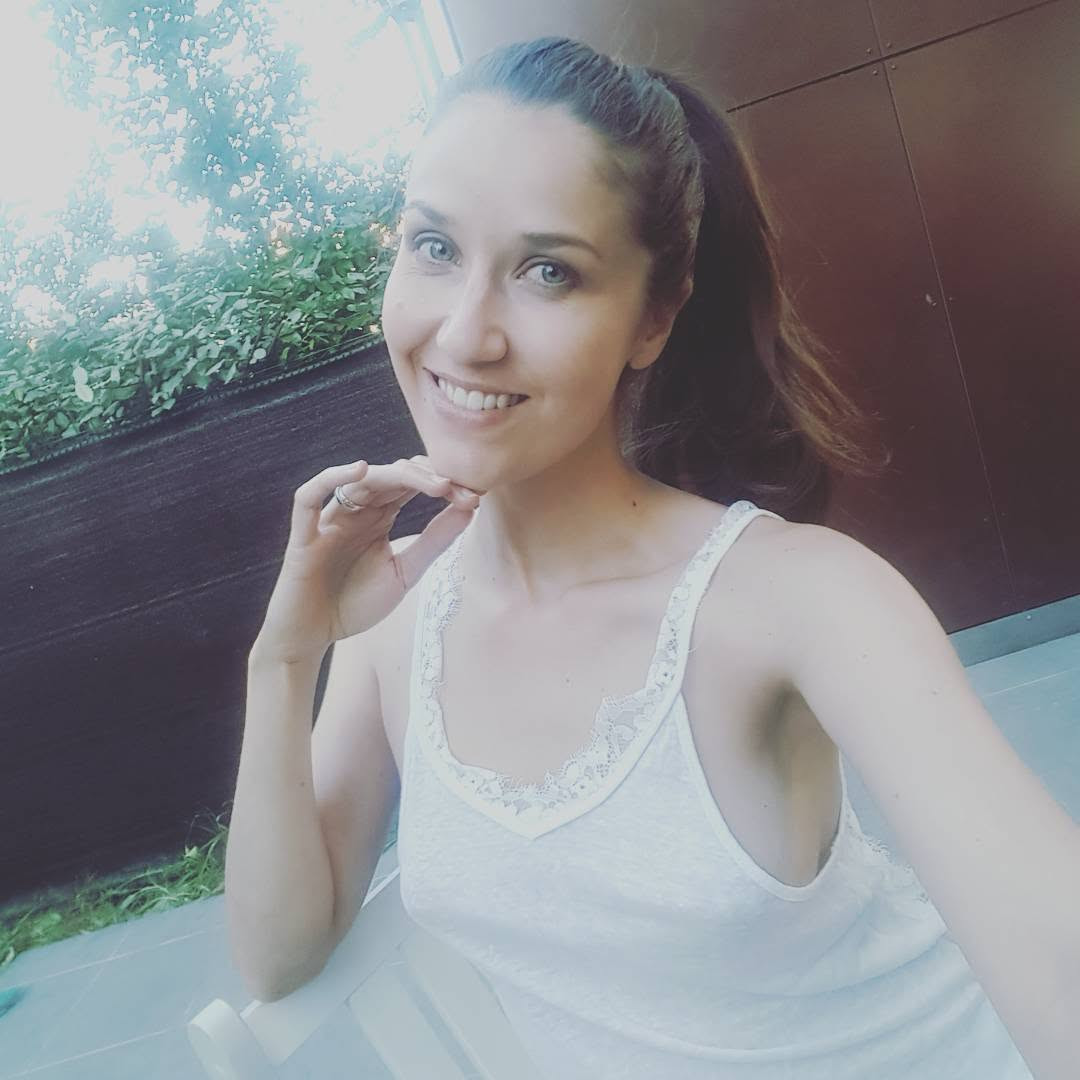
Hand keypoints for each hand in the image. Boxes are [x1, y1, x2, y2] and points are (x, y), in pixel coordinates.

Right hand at [254, 455, 479, 662]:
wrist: (314, 635)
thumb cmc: (355, 603)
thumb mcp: (405, 573)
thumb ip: (433, 542)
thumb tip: (469, 509)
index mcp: (380, 517)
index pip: (412, 485)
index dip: (442, 484)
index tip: (472, 496)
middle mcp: (356, 511)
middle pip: (392, 476)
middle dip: (428, 477)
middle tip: (460, 488)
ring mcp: (330, 519)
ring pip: (361, 481)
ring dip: (398, 475)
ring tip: (432, 482)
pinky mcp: (304, 534)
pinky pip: (309, 497)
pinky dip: (332, 478)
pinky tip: (362, 470)